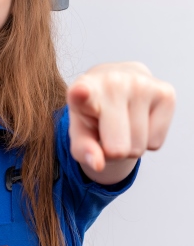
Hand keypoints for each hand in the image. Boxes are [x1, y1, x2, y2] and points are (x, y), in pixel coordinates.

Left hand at [67, 62, 174, 180]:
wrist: (116, 83)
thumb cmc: (93, 111)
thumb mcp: (80, 130)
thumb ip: (82, 149)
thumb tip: (98, 164)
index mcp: (83, 88)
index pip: (82, 93)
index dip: (81, 95)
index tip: (80, 92)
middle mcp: (112, 81)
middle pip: (117, 148)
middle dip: (113, 150)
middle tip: (108, 128)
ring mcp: (141, 84)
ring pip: (138, 148)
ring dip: (130, 144)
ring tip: (123, 121)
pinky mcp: (166, 92)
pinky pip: (155, 143)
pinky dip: (148, 139)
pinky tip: (140, 117)